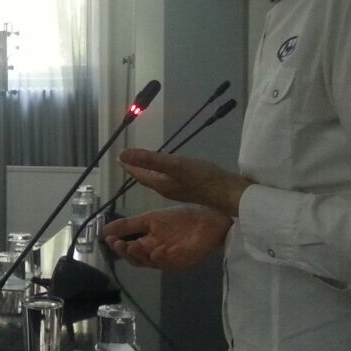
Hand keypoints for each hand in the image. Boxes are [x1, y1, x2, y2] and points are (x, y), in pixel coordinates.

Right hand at [104, 206, 232, 269]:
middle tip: (118, 243)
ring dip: (139, 254)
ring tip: (131, 245)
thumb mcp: (151, 219)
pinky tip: (154, 250)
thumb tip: (105, 229)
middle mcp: (155, 254)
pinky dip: (160, 257)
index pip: (129, 250)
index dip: (119, 246)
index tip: (110, 238)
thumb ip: (130, 225)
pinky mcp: (181, 262)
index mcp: (148, 244)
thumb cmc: (181, 219)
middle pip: (136, 259)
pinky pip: (167, 263)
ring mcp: (168, 260)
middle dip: (126, 252)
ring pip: (149, 262)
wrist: (208, 219)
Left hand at [118, 149, 252, 217]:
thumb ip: (149, 159)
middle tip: (128, 160)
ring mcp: (180, 190)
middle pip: (147, 178)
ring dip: (150, 171)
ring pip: (159, 180)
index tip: (119, 158)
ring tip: (145, 164)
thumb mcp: (175, 165)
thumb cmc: (204, 179)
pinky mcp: (192, 189)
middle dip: (137, 169)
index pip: (139, 174)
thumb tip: (122, 155)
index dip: (129, 166)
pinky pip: (171, 180)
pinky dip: (164, 173)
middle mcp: (167, 189)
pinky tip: (170, 170)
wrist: (231, 195)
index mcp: (161, 184)